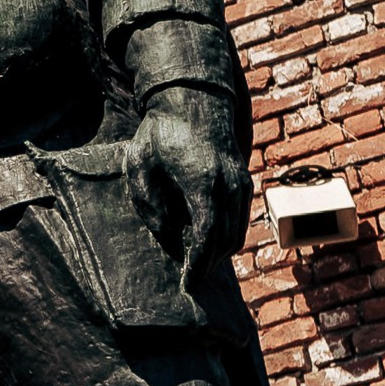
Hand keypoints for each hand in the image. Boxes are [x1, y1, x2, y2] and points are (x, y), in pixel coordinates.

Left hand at [126, 90, 248, 298]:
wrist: (193, 100)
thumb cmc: (160, 133)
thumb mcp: (140, 165)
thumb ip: (149, 204)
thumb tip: (167, 236)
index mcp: (203, 182)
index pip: (207, 237)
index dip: (198, 266)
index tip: (187, 284)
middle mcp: (230, 184)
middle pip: (225, 241)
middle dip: (207, 265)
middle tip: (189, 280)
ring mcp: (241, 182)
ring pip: (236, 233)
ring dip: (217, 253)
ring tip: (195, 264)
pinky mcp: (244, 181)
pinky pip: (240, 219)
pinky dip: (225, 235)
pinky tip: (205, 241)